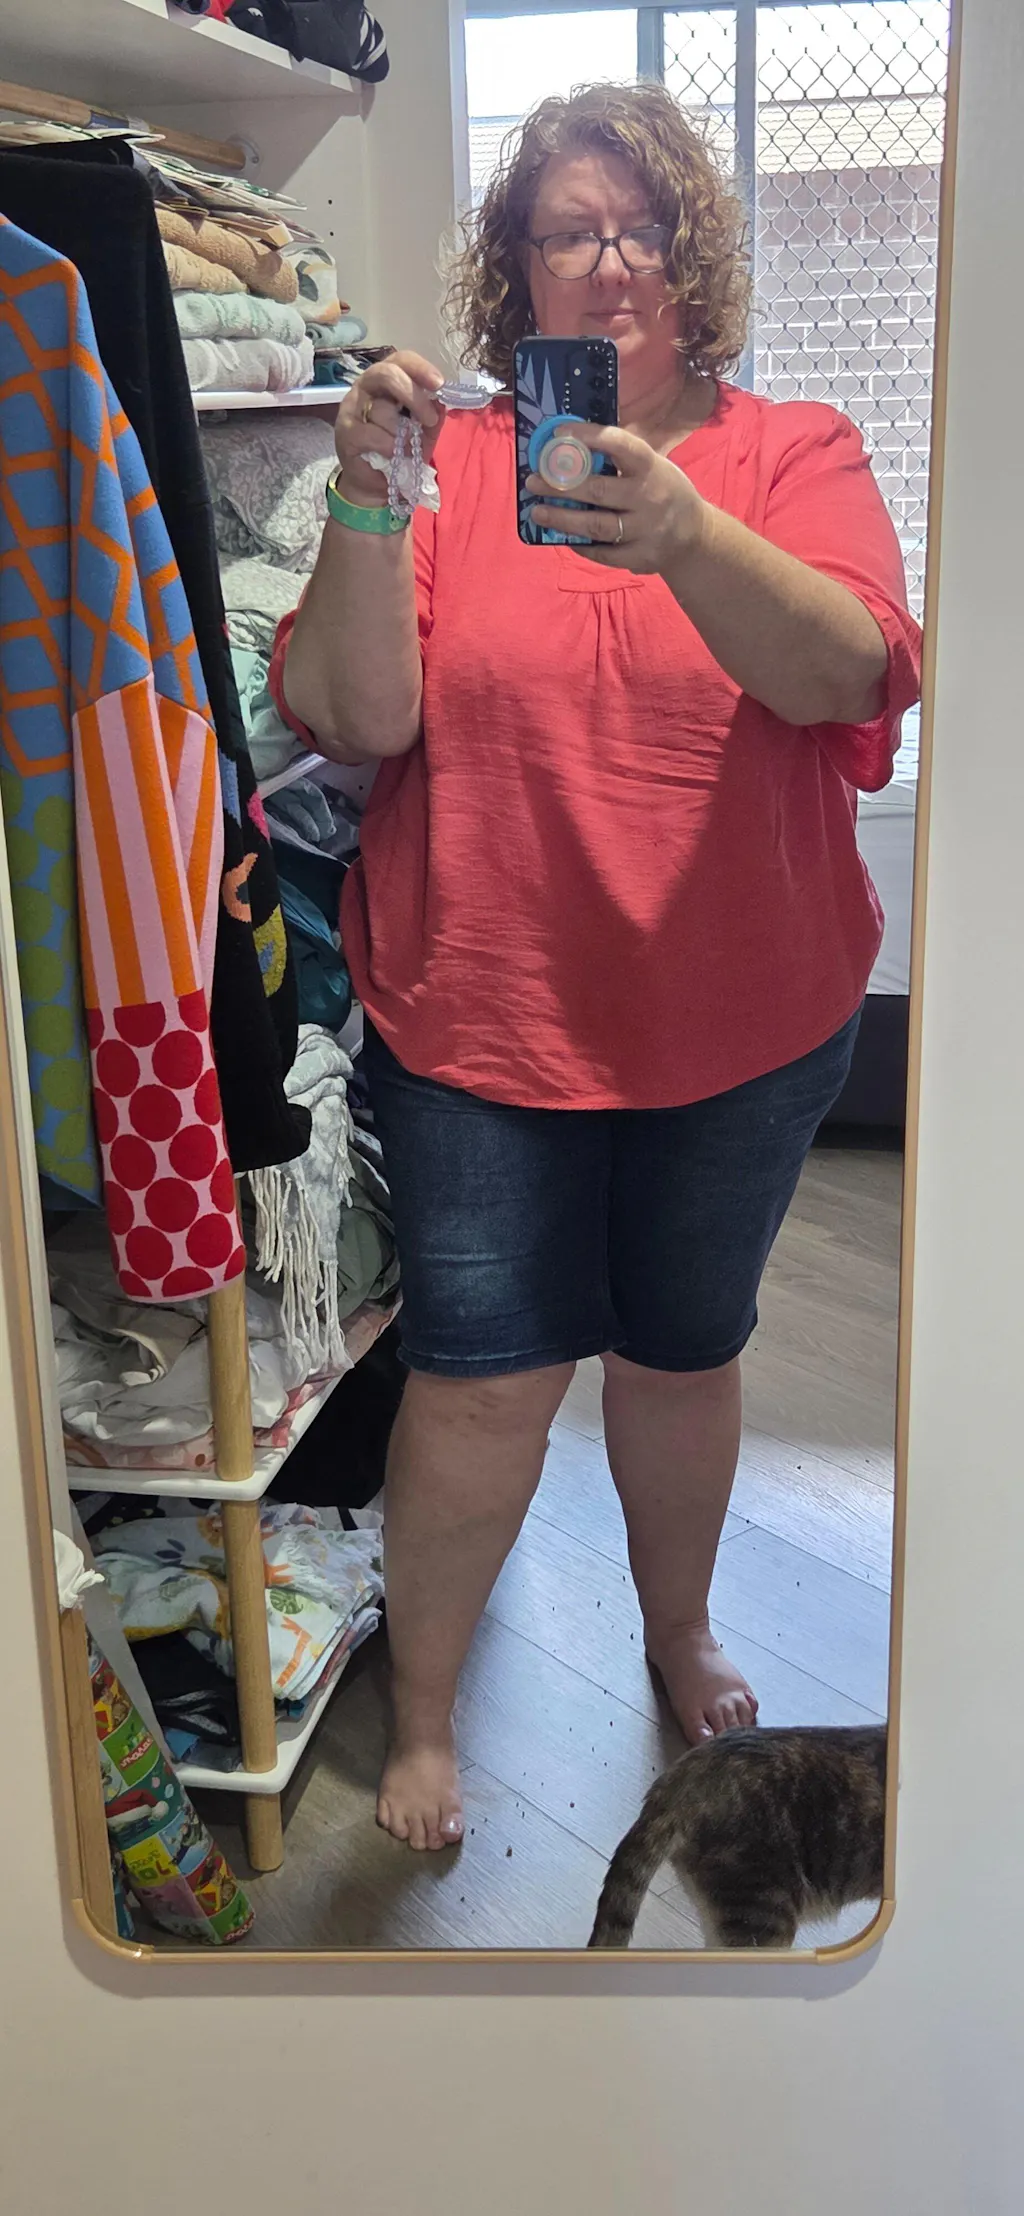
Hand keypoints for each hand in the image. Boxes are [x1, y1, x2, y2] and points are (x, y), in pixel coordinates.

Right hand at [334, 350, 444, 506]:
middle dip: (413, 396)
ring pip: (383, 410)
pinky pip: (373, 434)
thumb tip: (439, 402)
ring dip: (402, 433)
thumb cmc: (398, 448)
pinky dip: (389, 447)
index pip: (401, 360)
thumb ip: (432, 414)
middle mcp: (366, 386)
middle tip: (429, 419)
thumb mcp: (423, 431)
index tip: (439, 384)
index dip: (420, 368)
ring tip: (406, 449)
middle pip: (387, 374)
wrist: (374, 481)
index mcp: (388, 380)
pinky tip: (392, 455)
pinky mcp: (346, 432)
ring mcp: (352, 407)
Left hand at [526, 422, 706, 575]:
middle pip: (598, 490)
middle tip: (533, 480)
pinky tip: (562, 536)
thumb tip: (571, 445)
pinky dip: (580, 545)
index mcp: (651, 467)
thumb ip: (620, 458)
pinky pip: (602, 553)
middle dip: (561, 485)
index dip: (590, 437)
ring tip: (537, 511)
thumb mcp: (654, 466)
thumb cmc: (664, 491)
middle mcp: (649, 497)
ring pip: (596, 525)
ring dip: (562, 518)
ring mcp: (645, 530)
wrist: (695, 536)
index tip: (559, 433)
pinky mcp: (640, 557)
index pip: (620, 445)